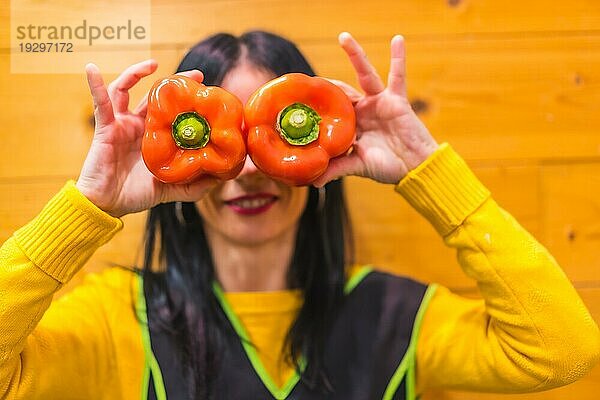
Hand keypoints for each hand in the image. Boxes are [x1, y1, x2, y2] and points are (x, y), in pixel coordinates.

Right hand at [76, 60, 216, 216]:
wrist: (107, 204)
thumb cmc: (134, 196)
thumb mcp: (170, 190)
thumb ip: (193, 187)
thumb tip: (219, 179)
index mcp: (155, 138)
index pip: (173, 113)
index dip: (188, 102)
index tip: (207, 93)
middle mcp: (139, 127)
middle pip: (155, 97)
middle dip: (174, 82)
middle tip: (196, 74)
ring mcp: (122, 124)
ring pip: (126, 90)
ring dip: (136, 73)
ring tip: (152, 63)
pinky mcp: (106, 127)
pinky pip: (100, 103)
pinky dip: (95, 84)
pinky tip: (92, 69)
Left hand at [313, 33, 438, 186]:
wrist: (415, 168)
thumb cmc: (387, 168)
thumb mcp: (357, 167)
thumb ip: (336, 170)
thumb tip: (311, 181)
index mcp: (350, 126)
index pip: (329, 111)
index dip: (316, 105)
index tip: (298, 100)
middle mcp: (362, 111)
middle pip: (342, 90)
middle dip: (328, 84)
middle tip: (310, 77)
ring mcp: (379, 102)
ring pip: (365, 74)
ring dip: (356, 54)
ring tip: (344, 37)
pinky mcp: (397, 100)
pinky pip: (398, 76)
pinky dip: (398, 58)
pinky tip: (397, 40)